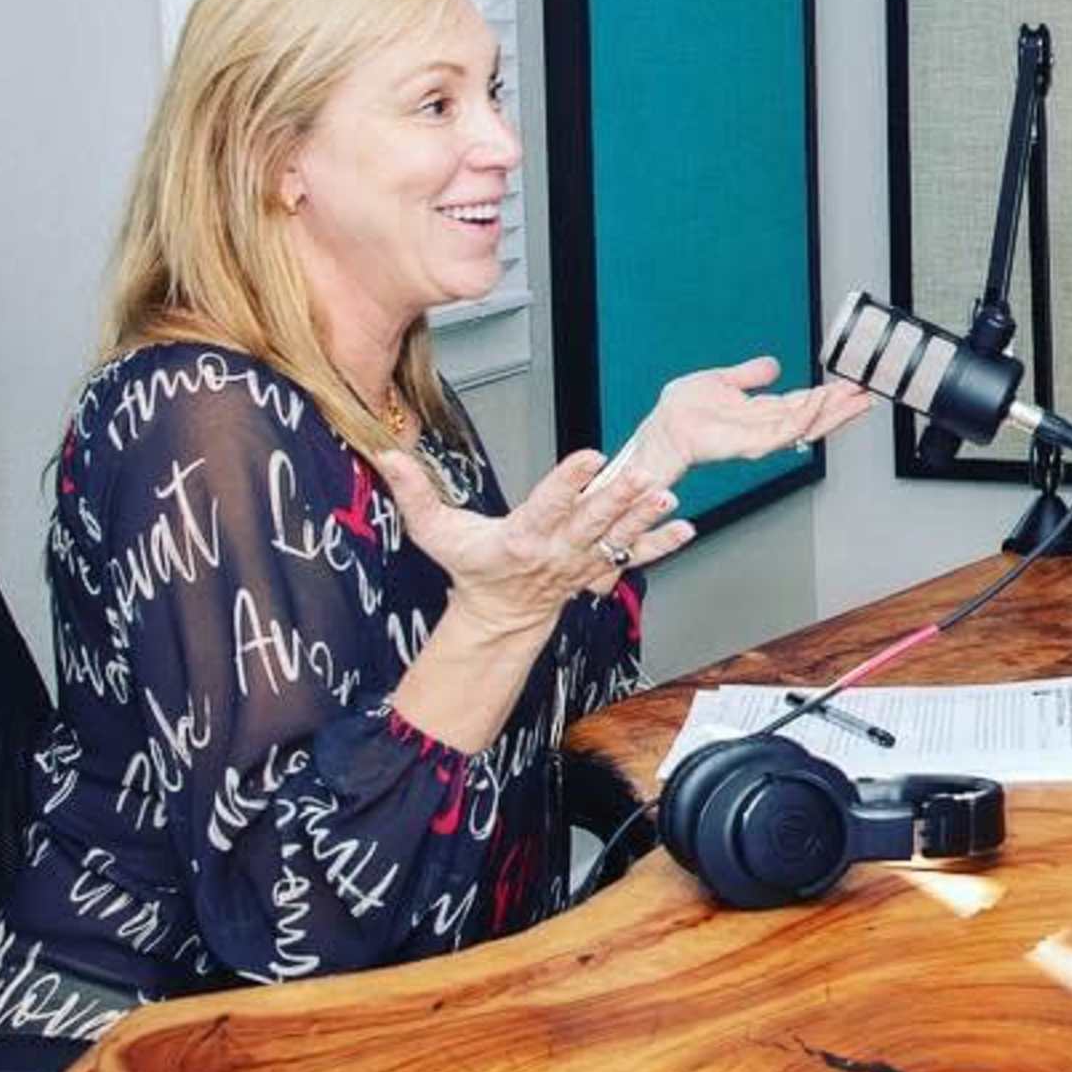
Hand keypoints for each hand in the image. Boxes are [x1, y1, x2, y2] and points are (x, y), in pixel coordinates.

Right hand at [381, 447, 688, 629]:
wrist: (500, 616)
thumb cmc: (471, 569)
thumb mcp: (434, 532)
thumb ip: (413, 493)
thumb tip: (385, 455)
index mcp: (520, 538)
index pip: (547, 504)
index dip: (570, 481)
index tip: (591, 457)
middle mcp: (556, 551)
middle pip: (592, 522)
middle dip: (621, 499)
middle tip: (646, 477)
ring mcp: (582, 563)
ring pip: (618, 537)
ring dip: (646, 518)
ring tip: (670, 495)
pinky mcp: (600, 569)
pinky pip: (635, 557)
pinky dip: (662, 544)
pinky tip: (686, 527)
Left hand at [625, 358, 873, 480]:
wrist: (660, 428)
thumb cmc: (682, 411)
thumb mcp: (722, 380)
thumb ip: (750, 374)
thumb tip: (773, 364)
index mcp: (763, 411)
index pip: (806, 403)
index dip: (831, 395)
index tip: (854, 384)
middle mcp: (766, 427)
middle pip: (815, 416)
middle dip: (843, 406)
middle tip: (869, 393)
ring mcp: (761, 438)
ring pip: (807, 424)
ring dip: (832, 411)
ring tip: (853, 396)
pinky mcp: (750, 444)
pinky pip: (784, 432)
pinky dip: (804, 418)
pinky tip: (819, 403)